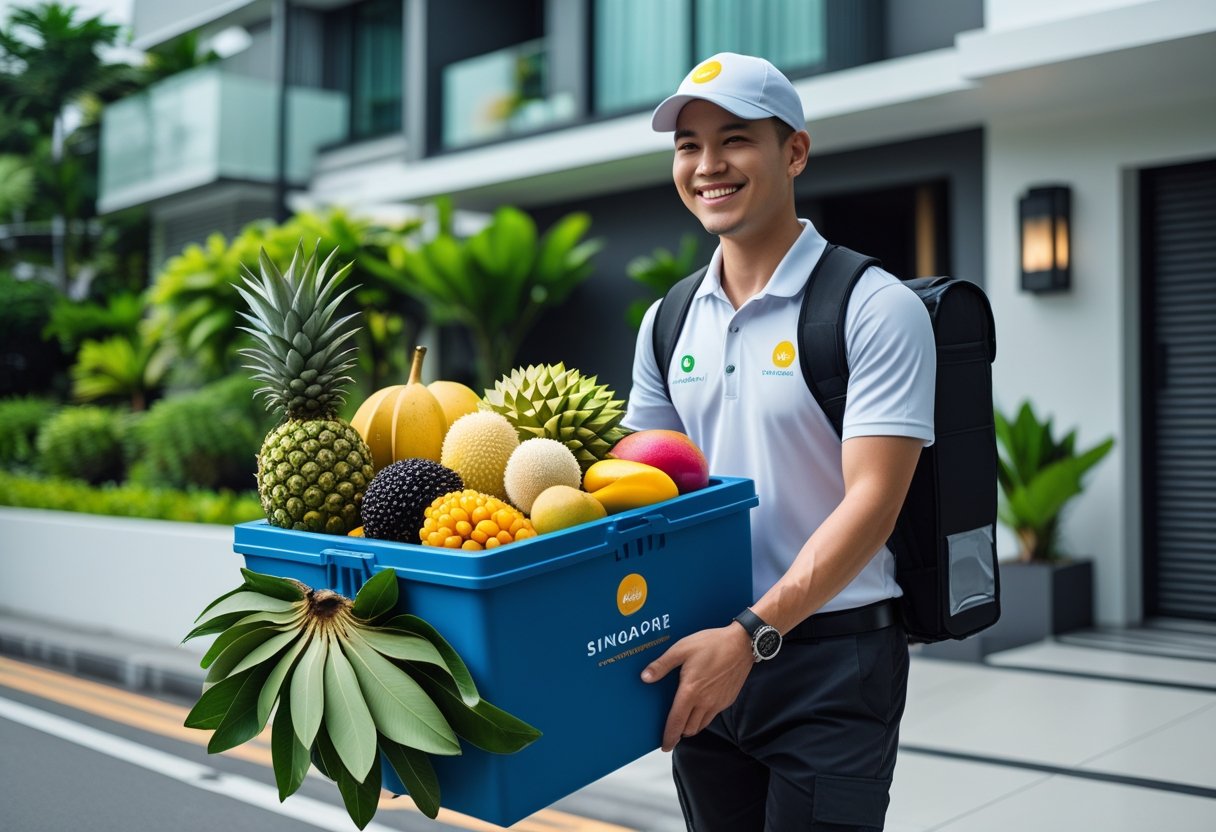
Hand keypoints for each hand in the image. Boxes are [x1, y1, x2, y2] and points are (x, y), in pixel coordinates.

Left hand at [640, 625, 753, 751]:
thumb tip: (645, 677)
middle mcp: (705, 702)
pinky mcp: (728, 700)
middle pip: (689, 729)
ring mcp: (718, 703)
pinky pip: (713, 716)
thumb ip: (662, 665)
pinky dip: (703, 717)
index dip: (669, 736)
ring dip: (691, 726)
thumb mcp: (681, 649)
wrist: (742, 644)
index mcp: (691, 691)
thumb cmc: (712, 644)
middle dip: (679, 732)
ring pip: (702, 725)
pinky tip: (699, 706)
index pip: (677, 722)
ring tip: (684, 719)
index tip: (664, 745)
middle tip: (672, 728)